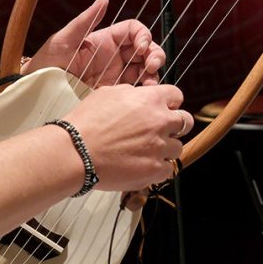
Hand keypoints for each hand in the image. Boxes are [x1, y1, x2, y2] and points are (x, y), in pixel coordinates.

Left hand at [27, 0, 164, 87]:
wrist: (38, 88)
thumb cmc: (47, 60)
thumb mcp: (65, 38)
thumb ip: (85, 20)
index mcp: (105, 39)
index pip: (134, 30)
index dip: (143, 35)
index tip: (141, 46)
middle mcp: (114, 56)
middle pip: (146, 50)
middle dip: (155, 55)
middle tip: (151, 67)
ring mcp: (115, 75)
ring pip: (145, 70)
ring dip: (154, 74)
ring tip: (149, 85)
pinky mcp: (113, 93)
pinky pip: (135, 91)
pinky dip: (144, 92)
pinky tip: (142, 96)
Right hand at [62, 82, 191, 190]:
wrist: (76, 151)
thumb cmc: (86, 122)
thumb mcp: (107, 93)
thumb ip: (131, 93)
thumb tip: (139, 96)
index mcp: (150, 99)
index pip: (176, 95)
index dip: (170, 102)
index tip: (164, 108)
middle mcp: (160, 121)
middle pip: (186, 121)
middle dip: (175, 125)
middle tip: (160, 131)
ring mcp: (159, 147)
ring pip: (177, 147)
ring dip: (165, 148)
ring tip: (146, 151)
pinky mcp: (155, 170)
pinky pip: (168, 169)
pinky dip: (157, 168)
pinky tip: (142, 165)